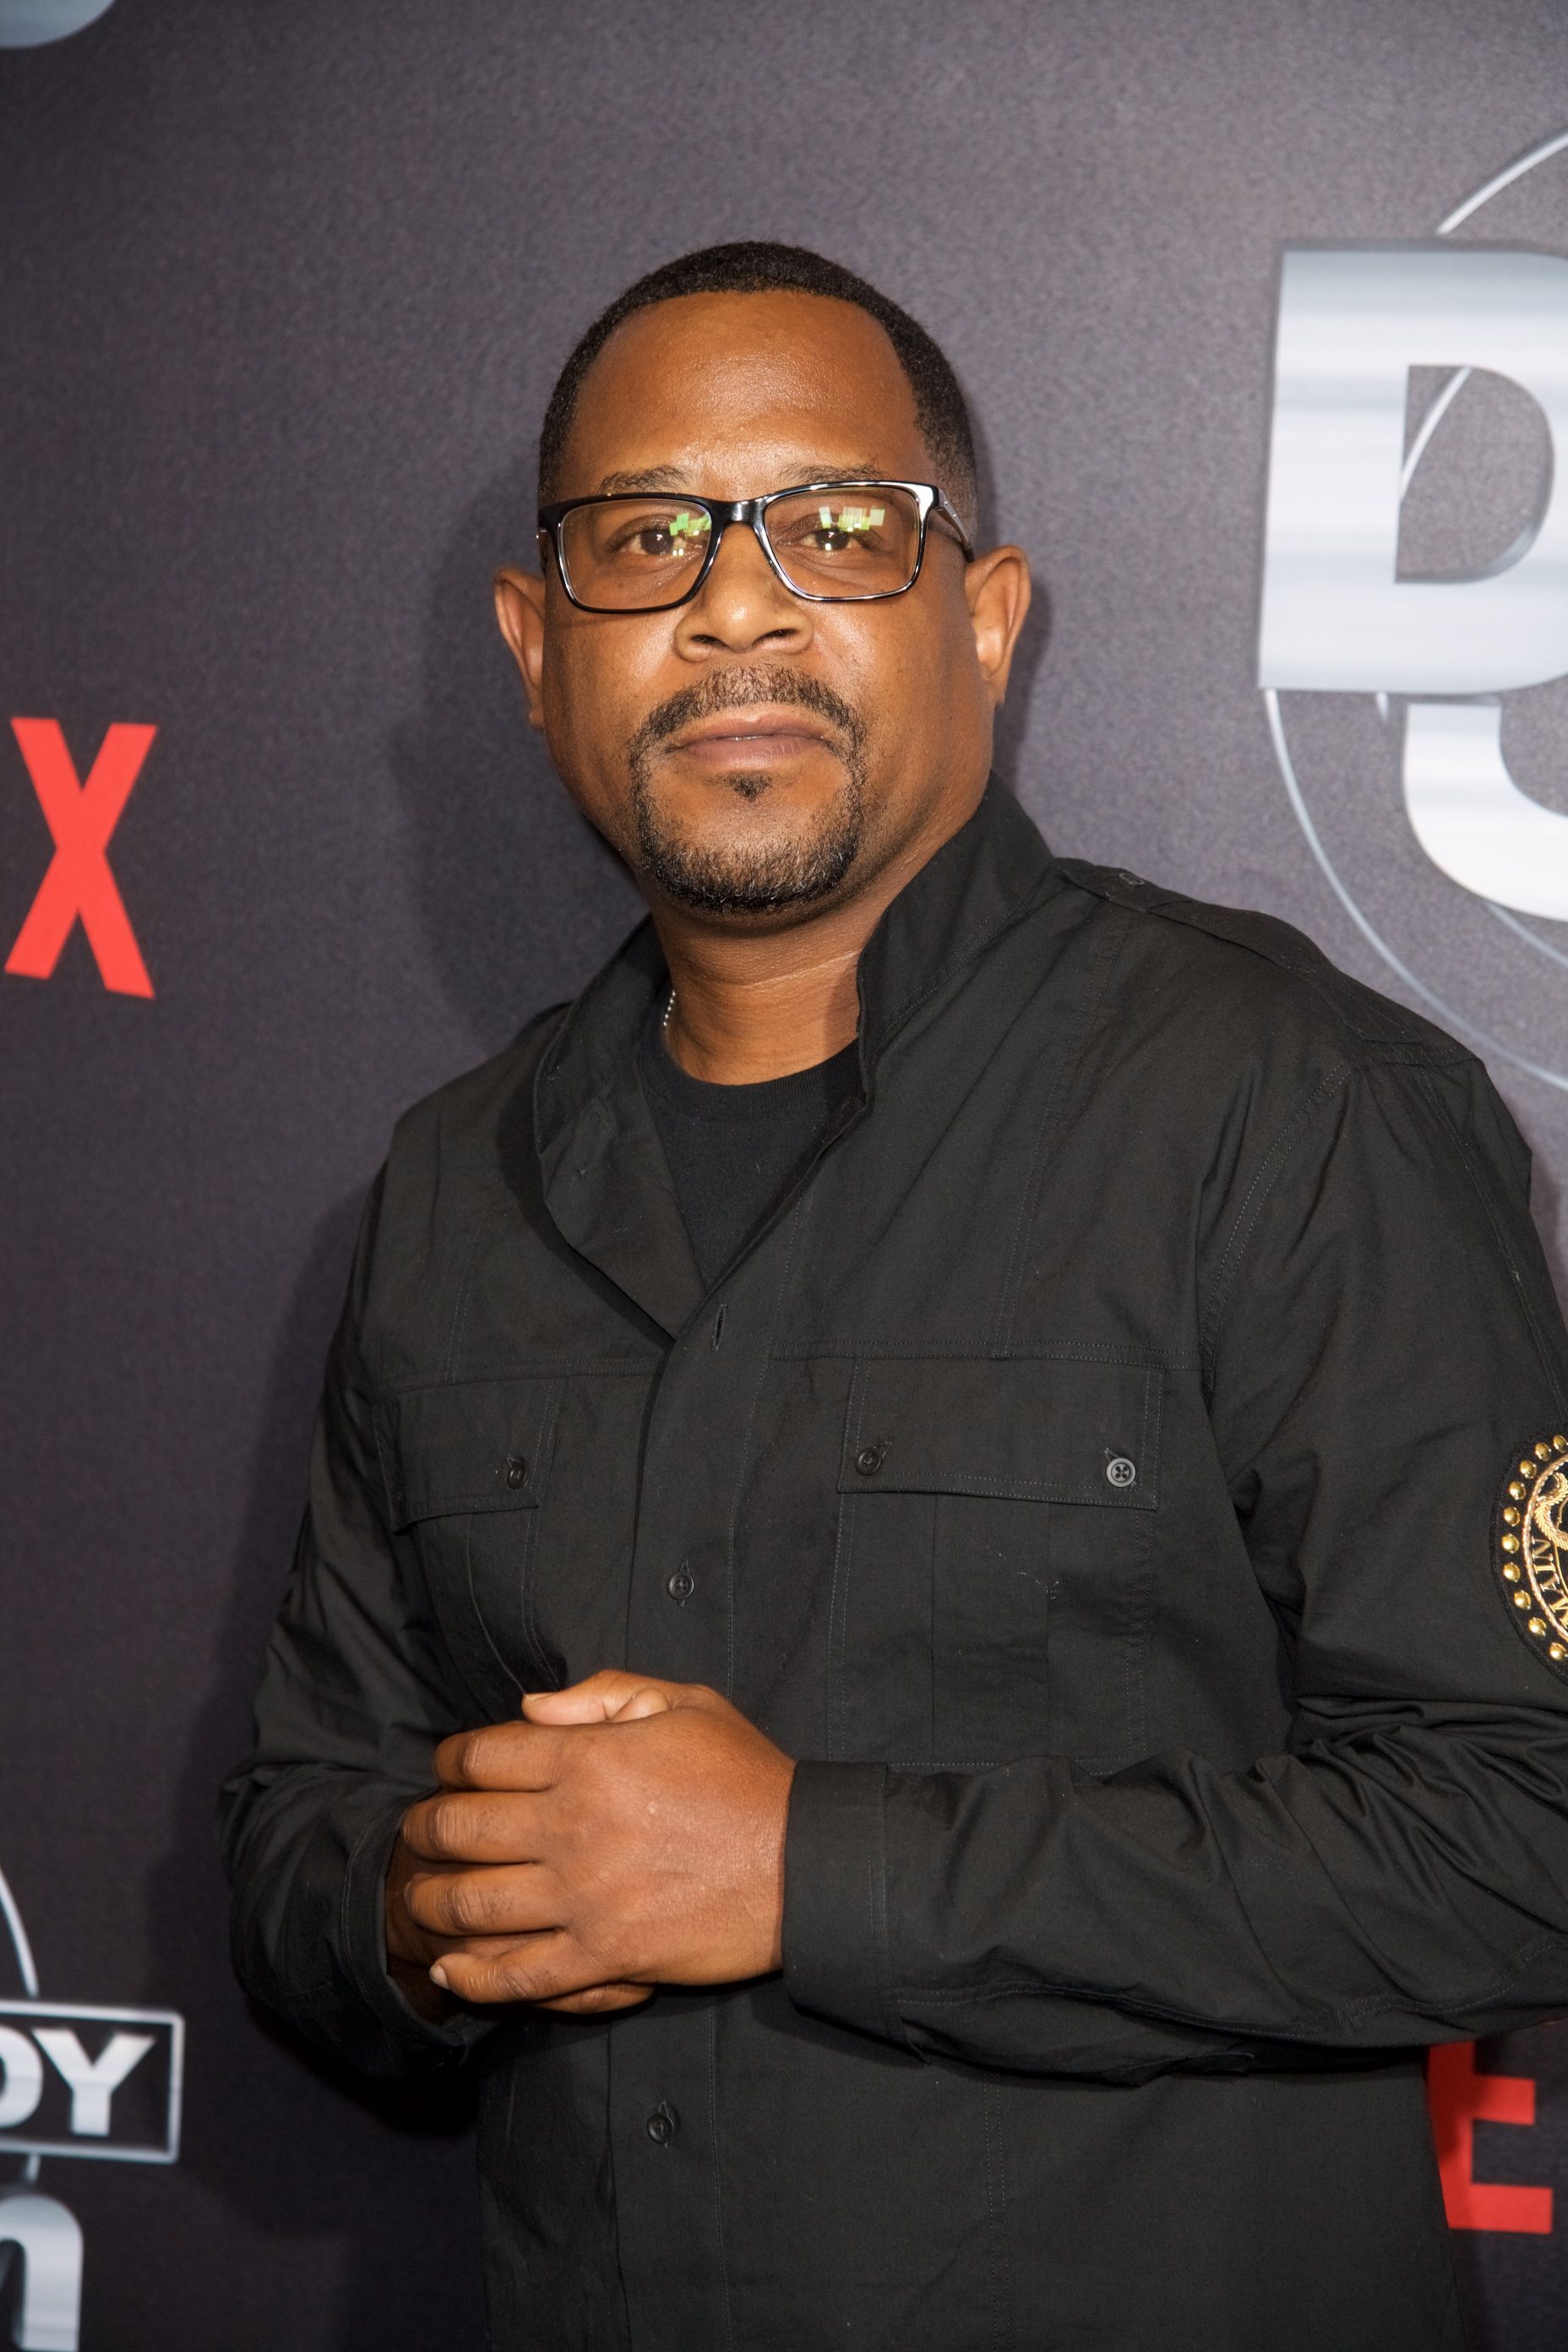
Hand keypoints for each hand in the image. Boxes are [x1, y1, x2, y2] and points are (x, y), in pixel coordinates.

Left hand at [387, 1671, 795, 2011]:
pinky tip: (451, 1970)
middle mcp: (574, 1826)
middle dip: (425, 1827)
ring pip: (473, 1903)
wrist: (805, 1863)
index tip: (446, 1767)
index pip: (483, 1756)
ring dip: (431, 1900)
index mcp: (591, 1758)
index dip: (450, 1759)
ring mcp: (585, 1897)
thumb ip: (603, 1692)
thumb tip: (529, 1708)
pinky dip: (475, 1976)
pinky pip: (519, 1973)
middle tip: (419, 1830)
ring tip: (420, 1896)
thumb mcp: (684, 1702)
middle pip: (460, 1828)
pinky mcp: (605, 1956)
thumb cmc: (746, 1776)